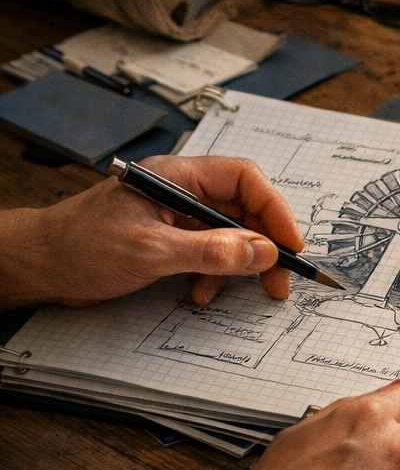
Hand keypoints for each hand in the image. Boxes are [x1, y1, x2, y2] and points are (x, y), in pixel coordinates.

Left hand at [0, 155, 302, 307]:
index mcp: (179, 176)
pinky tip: (201, 293)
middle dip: (263, 245)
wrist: (38, 266)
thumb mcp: (151, 251)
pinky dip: (215, 275)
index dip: (274, 210)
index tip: (290, 245)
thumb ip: (212, 251)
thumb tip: (264, 252)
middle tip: (278, 279)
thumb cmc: (80, 247)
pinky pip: (210, 253)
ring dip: (239, 265)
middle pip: (244, 209)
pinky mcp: (170, 240)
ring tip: (241, 291)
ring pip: (230, 234)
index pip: (245, 179)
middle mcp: (182, 191)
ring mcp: (177, 216)